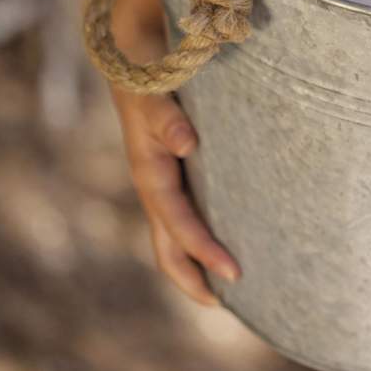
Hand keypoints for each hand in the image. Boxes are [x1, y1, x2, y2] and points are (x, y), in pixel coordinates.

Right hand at [110, 86, 241, 304]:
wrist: (136, 68)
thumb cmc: (150, 84)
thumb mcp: (156, 97)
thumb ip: (169, 119)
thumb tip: (186, 144)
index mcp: (151, 177)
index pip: (179, 226)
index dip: (204, 252)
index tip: (233, 274)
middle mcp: (155, 190)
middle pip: (167, 249)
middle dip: (192, 280)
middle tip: (224, 303)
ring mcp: (161, 187)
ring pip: (173, 239)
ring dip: (194, 265)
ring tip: (226, 286)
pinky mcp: (171, 179)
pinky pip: (183, 219)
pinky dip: (198, 240)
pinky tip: (223, 239)